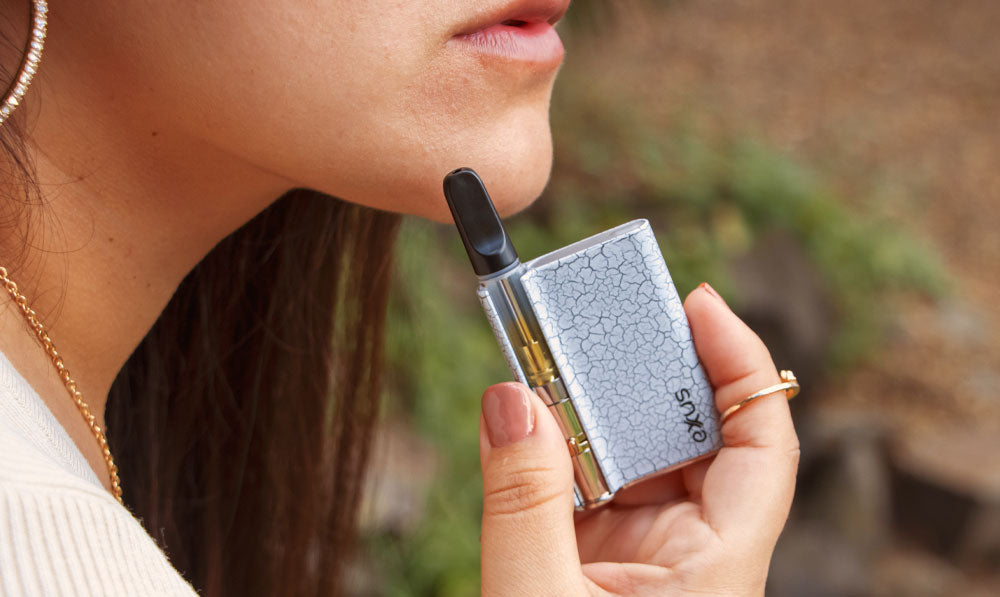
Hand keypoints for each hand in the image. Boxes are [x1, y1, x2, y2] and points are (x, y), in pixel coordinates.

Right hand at [478, 283, 799, 595]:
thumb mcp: (537, 596)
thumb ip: (524, 501)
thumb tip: (510, 399)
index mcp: (716, 565)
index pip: (762, 444)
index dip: (741, 362)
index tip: (698, 302)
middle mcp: (697, 553)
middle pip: (697, 436)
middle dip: (651, 373)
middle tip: (608, 318)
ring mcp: (654, 558)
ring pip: (640, 458)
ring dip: (596, 413)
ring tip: (552, 364)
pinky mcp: (612, 563)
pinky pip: (597, 486)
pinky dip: (563, 450)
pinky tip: (533, 424)